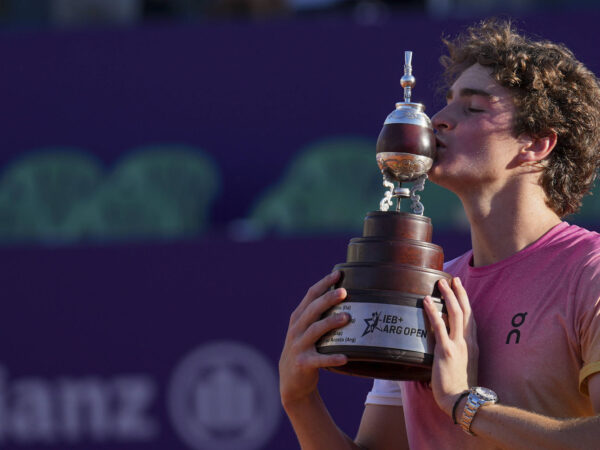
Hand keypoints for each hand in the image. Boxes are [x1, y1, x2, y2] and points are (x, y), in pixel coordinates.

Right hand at [279, 271, 350, 407]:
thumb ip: (318, 315)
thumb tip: (343, 296)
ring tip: (346, 318)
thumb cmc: (305, 349)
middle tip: (344, 292)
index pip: (310, 295)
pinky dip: (332, 358)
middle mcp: (296, 329)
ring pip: (315, 331)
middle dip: (328, 299)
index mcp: (298, 318)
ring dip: (331, 323)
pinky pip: (320, 360)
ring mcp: (298, 346)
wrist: (291, 380)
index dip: (323, 283)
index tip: (338, 274)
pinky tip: (345, 357)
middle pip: (312, 310)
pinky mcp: (303, 363)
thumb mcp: (305, 330)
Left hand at [423, 277, 478, 416]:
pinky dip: (433, 311)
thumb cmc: (460, 387)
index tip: (460, 290)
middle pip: (466, 311)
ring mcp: (458, 345)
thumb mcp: (463, 365)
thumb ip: (458, 352)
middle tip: (452, 279)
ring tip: (440, 283)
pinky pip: (439, 326)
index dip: (466, 303)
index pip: (470, 319)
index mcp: (473, 345)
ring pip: (455, 314)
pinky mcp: (446, 351)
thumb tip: (446, 344)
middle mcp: (468, 342)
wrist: (461, 401)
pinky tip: (426, 301)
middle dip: (459, 293)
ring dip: (448, 296)